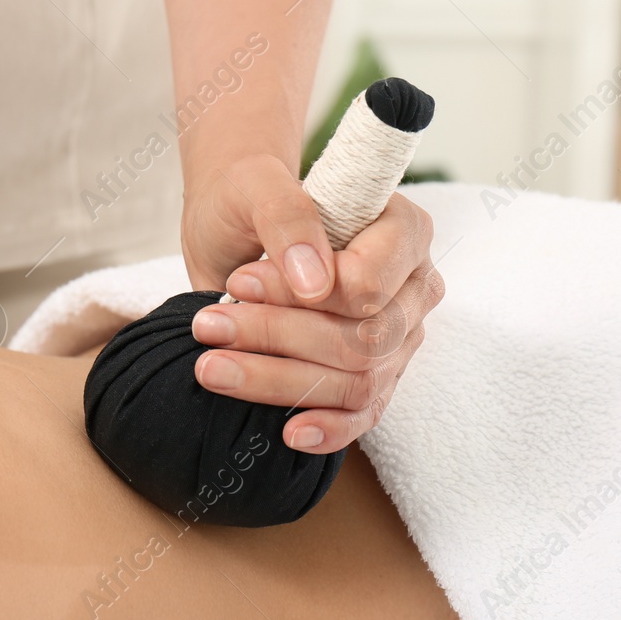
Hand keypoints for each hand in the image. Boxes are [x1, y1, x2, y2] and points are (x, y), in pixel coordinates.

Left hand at [180, 154, 442, 453]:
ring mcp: (400, 336)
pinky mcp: (377, 374)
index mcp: (404, 230)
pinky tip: (290, 433)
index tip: (242, 282)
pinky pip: (365, 413)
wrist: (241, 221)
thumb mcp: (258, 186)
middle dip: (277, 338)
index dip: (301, 294)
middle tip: (208, 327)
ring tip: (212, 368)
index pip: (369, 284)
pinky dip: (330, 430)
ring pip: (356, 380)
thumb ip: (290, 219)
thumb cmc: (253, 197)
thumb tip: (315, 284)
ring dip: (278, 380)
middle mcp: (412, 287)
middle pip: (361, 338)